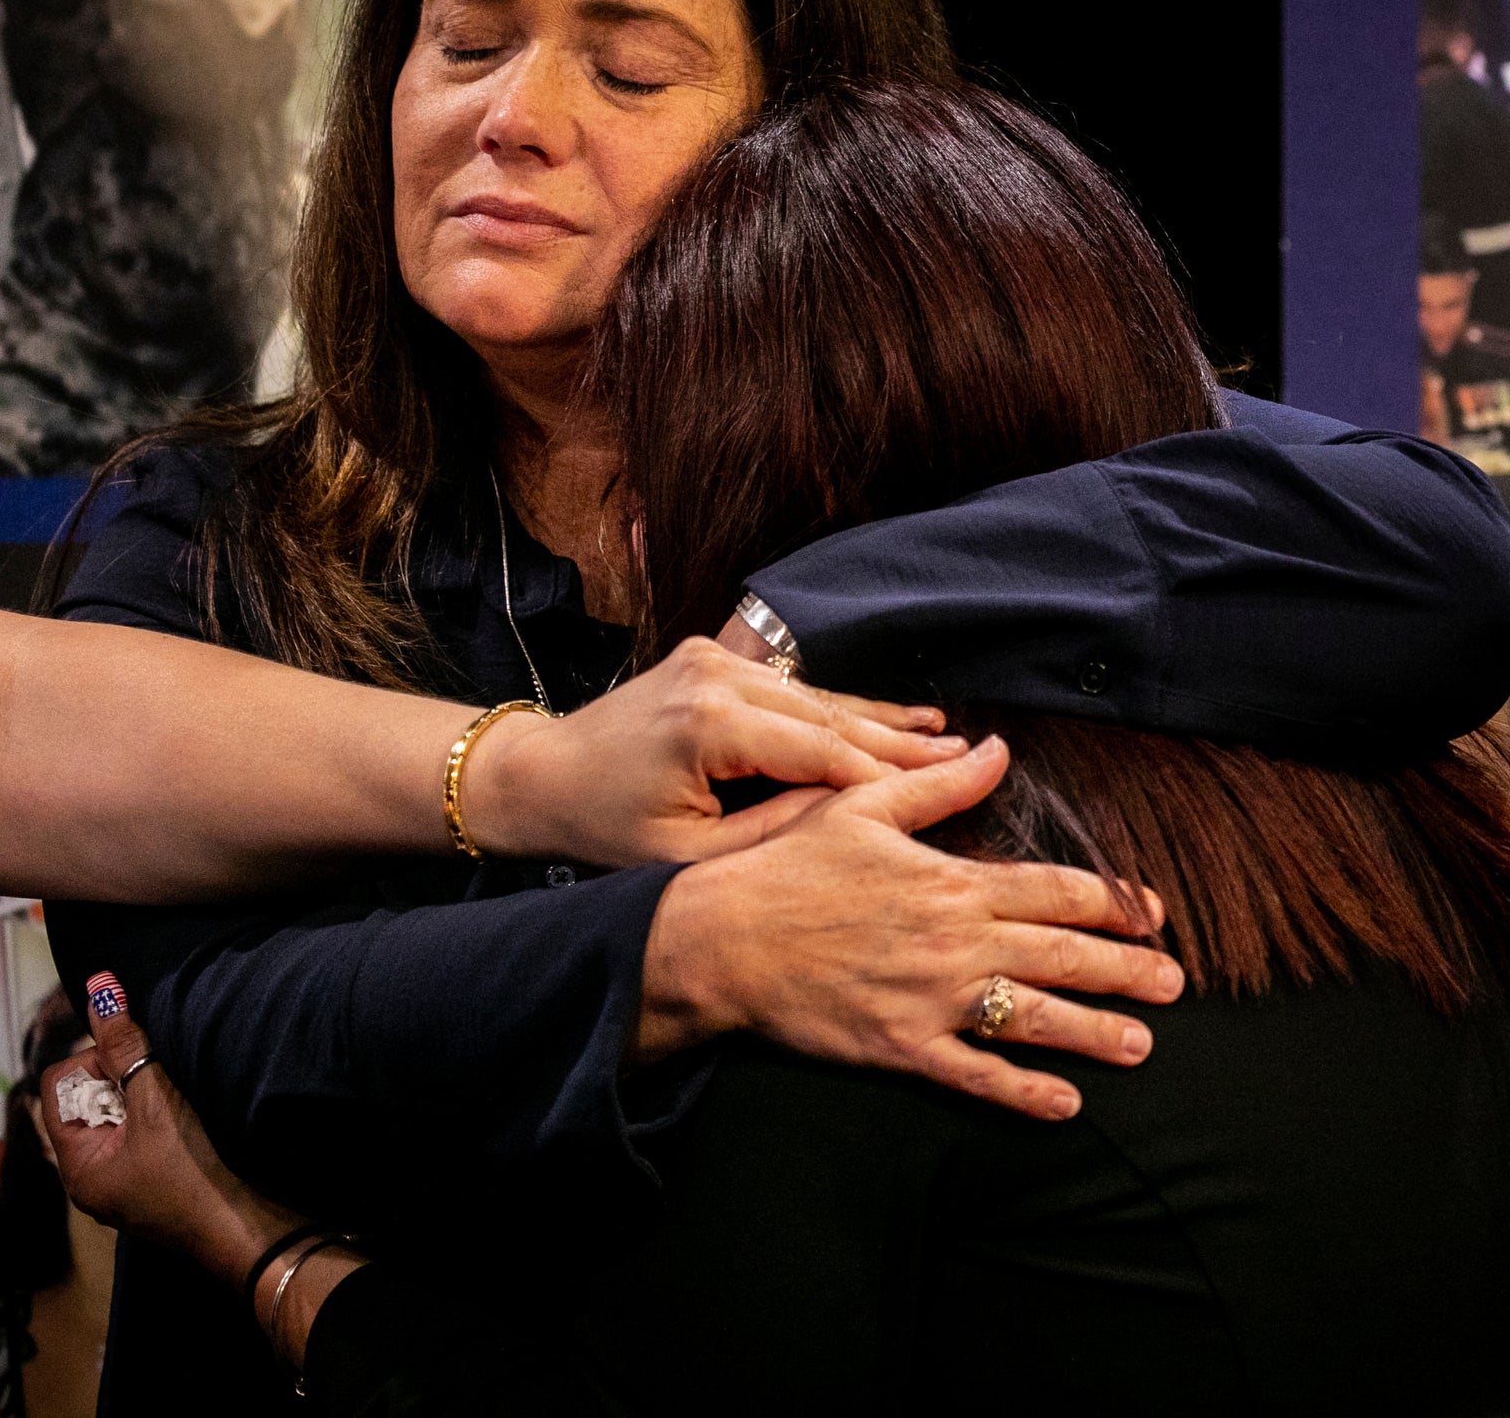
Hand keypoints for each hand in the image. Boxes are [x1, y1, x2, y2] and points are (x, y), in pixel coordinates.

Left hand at [39, 977, 301, 1285]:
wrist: (258, 1231)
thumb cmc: (201, 1175)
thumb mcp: (160, 1105)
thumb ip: (127, 1048)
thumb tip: (99, 989)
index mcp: (78, 1165)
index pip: (59, 1086)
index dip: (95, 1060)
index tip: (139, 1062)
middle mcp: (95, 1176)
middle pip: (91, 1098)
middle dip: (126, 1077)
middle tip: (167, 1083)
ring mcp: (130, 1181)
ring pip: (125, 1113)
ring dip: (153, 1095)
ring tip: (186, 1100)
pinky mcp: (163, 1182)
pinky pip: (151, 1132)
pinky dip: (170, 1114)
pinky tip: (198, 1116)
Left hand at [468, 635, 968, 867]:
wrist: (538, 776)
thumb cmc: (604, 830)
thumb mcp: (690, 855)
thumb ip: (776, 831)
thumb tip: (859, 818)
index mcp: (708, 726)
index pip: (822, 753)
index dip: (888, 778)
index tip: (948, 794)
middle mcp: (717, 676)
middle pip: (830, 716)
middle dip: (901, 743)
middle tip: (971, 757)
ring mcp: (715, 657)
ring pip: (819, 696)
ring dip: (881, 720)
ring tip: (945, 735)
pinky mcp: (713, 654)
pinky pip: (793, 686)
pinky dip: (841, 706)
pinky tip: (892, 713)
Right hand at [637, 742, 1185, 1121]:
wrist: (720, 939)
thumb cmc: (789, 868)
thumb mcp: (866, 807)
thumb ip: (942, 783)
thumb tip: (997, 747)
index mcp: (955, 882)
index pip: (1058, 890)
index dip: (1116, 901)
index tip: (1155, 913)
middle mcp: (956, 941)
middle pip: (1063, 954)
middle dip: (1127, 969)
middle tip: (1177, 983)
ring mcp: (931, 999)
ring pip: (1033, 1017)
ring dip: (1094, 1032)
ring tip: (1143, 1044)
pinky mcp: (900, 1047)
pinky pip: (973, 1073)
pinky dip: (1022, 1091)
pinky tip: (1065, 1104)